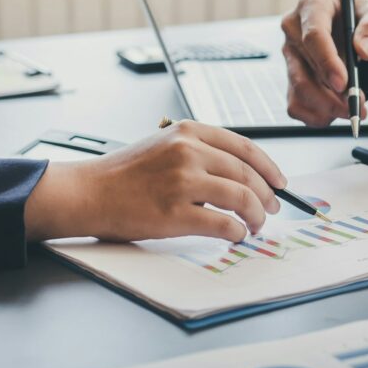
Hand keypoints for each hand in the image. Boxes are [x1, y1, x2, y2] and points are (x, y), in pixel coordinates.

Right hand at [23, 120, 285, 243]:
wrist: (88, 192)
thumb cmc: (123, 173)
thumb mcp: (164, 145)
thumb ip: (200, 152)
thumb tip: (240, 175)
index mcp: (189, 132)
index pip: (245, 147)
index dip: (268, 167)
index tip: (279, 182)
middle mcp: (189, 152)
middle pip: (248, 174)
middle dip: (267, 196)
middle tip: (271, 209)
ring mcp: (183, 182)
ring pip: (242, 198)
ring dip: (257, 216)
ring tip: (256, 226)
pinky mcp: (176, 213)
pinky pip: (224, 224)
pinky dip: (238, 232)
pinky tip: (237, 236)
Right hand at [280, 0, 367, 125]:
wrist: (344, 14)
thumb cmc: (357, 11)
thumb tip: (364, 52)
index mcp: (312, 6)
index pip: (313, 37)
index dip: (327, 63)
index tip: (344, 84)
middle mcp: (293, 30)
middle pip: (303, 72)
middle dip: (332, 97)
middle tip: (358, 107)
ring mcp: (289, 54)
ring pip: (298, 92)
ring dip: (325, 109)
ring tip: (351, 109)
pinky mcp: (290, 73)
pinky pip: (295, 104)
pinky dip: (315, 115)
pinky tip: (335, 112)